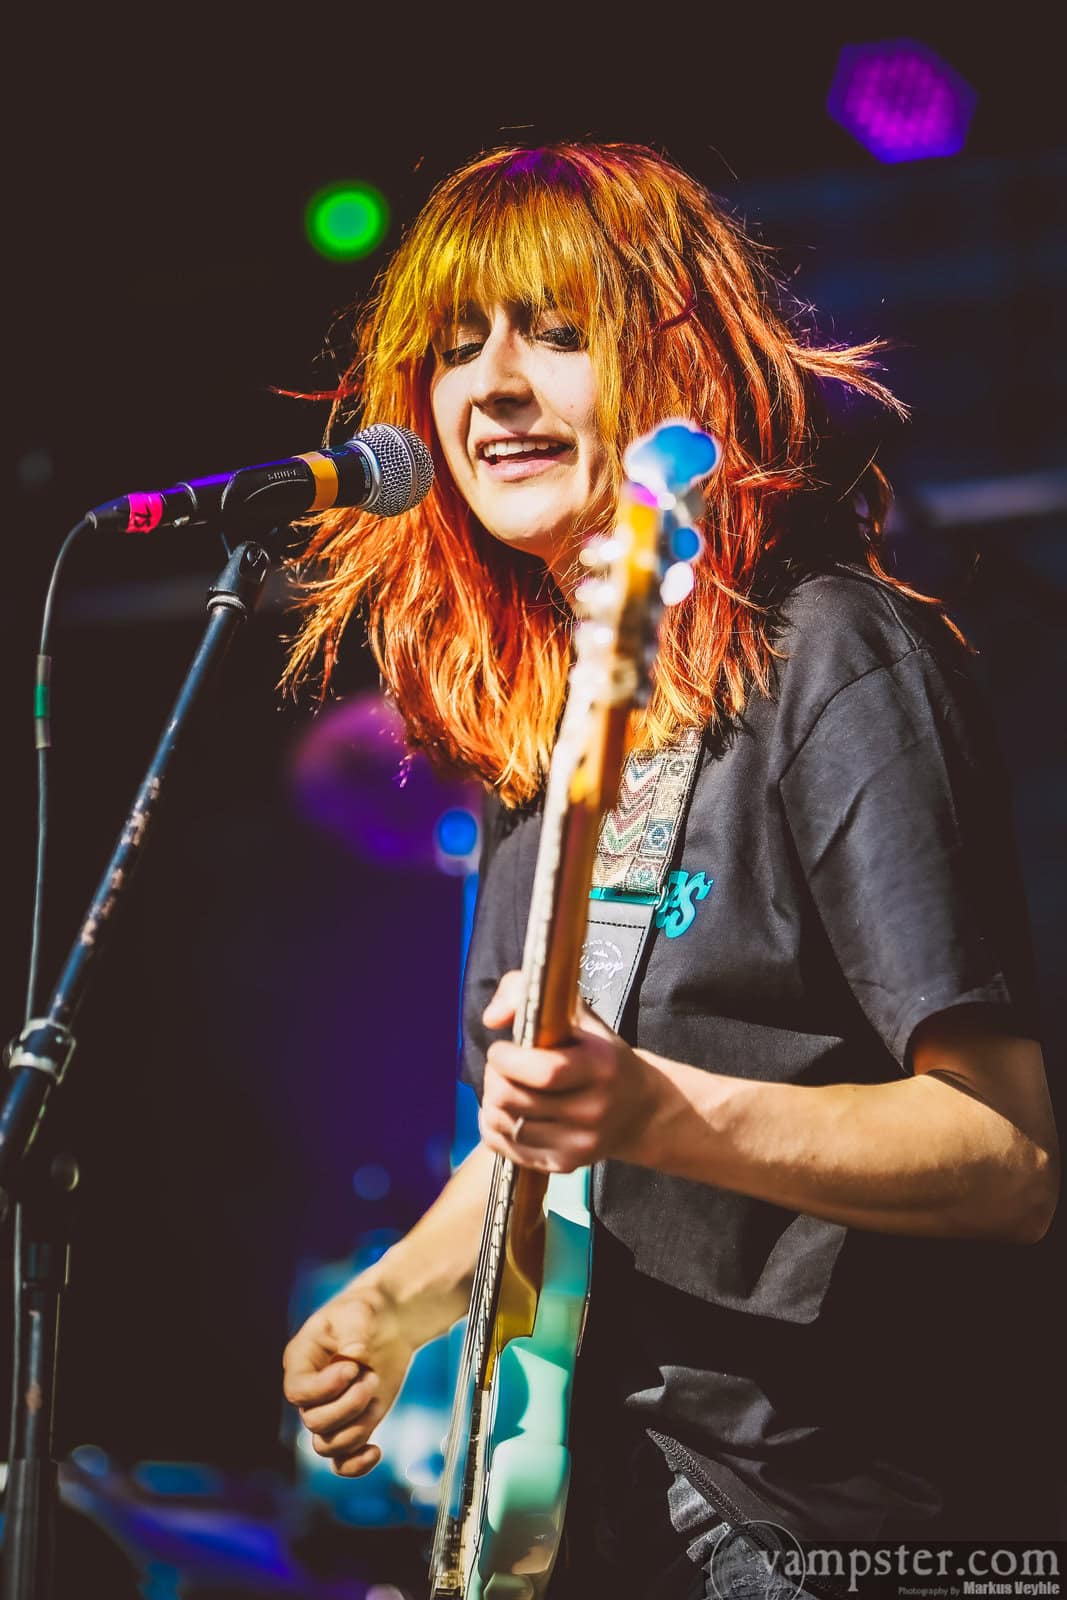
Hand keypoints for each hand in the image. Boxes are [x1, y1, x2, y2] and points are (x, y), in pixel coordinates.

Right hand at [282, 1277, 416, 1476]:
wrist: (389, 1323)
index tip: (353, 1368)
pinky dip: (356, 1465)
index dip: (325, 1389)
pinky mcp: (352, 1425)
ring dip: (358, 1426)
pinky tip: (377, 1451)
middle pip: (315, 1422)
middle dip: (349, 1405)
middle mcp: (309, 1392)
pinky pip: (341, 1463)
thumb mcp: (360, 1313)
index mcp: (300, 1361)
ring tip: (376, 1393)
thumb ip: (354, 1334)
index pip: (298, 1392)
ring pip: (327, 1445)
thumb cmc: (367, 1313)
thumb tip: (354, 1358)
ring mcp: (330, 1412)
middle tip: (372, 1376)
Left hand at [478, 970, 658, 1171]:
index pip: (544, 1071)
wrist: (640, 1110)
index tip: (502, 1048)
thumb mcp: (579, 1014)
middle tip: (502, 1066)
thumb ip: (529, 992)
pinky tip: (507, 1110)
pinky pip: (505, 1148)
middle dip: (495, 1076)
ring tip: (506, 1085)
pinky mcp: (564, 1165)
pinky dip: (494, 1127)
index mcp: (601, 1067)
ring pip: (505, 1124)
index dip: (507, 1059)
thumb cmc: (601, 1054)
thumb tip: (491, 1018)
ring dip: (492, 1100)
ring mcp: (579, 1144)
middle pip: (513, 1099)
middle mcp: (593, 1110)